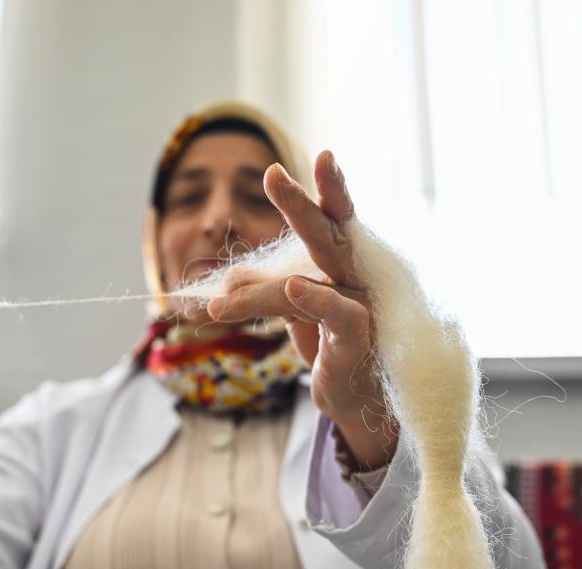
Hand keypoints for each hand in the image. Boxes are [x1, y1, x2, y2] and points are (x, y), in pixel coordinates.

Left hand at [206, 152, 397, 468]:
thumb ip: (264, 290)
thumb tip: (228, 276)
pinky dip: (316, 299)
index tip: (323, 155)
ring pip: (303, 286)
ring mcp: (362, 304)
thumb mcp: (293, 314)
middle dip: (300, 204)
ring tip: (219, 305)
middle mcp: (357, 276)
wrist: (356, 400)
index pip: (336, 219)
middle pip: (329, 234)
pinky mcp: (360, 336)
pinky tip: (295, 286)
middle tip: (273, 174)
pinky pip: (339, 313)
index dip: (330, 188)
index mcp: (343, 263)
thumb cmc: (331, 347)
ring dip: (258, 294)